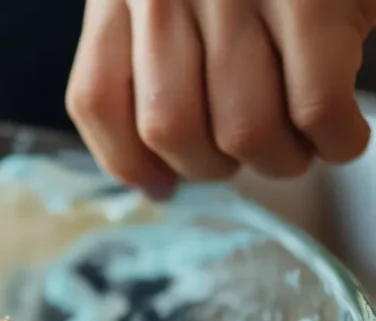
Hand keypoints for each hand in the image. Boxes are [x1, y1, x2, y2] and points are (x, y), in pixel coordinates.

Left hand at [67, 0, 374, 196]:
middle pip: (169, 130)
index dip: (126, 162)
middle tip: (245, 157)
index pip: (97, 100)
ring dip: (278, 161)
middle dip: (213, 169)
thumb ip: (143, 69)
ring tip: (296, 148)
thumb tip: (155, 185)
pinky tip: (339, 135)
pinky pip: (314, 107)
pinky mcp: (312, 0)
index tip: (161, 183)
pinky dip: (333, 141)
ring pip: (242, 131)